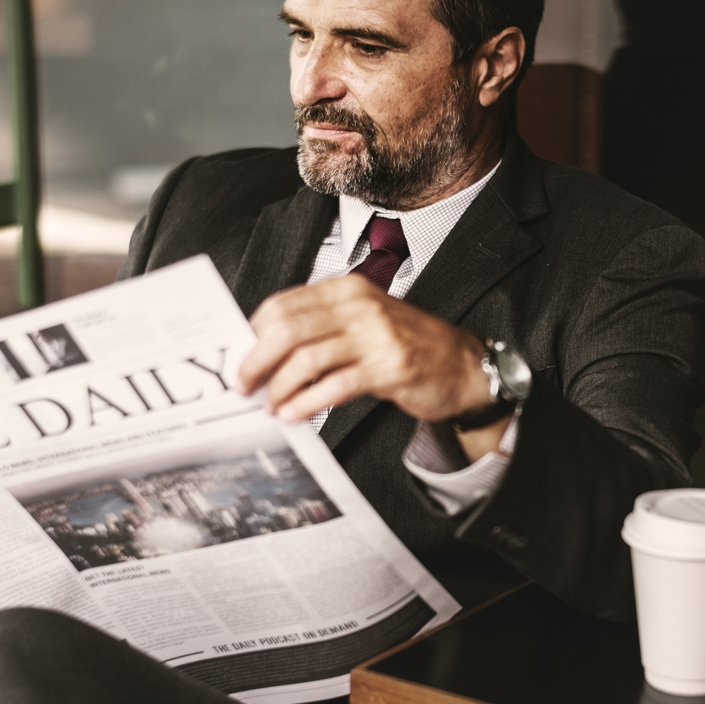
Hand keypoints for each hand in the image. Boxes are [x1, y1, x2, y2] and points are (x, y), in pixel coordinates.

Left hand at [239, 274, 491, 424]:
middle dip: (256, 361)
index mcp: (347, 289)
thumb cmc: (406, 345)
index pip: (284, 304)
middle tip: (243, 384)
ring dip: (279, 387)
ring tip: (270, 404)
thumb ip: (320, 329)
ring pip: (306, 359)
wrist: (462, 365)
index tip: (241, 357)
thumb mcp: (362, 322)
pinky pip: (334, 386)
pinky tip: (293, 414)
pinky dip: (306, 403)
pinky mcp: (389, 367)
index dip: (254, 333)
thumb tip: (264, 351)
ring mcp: (375, 335)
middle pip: (288, 329)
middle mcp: (360, 306)